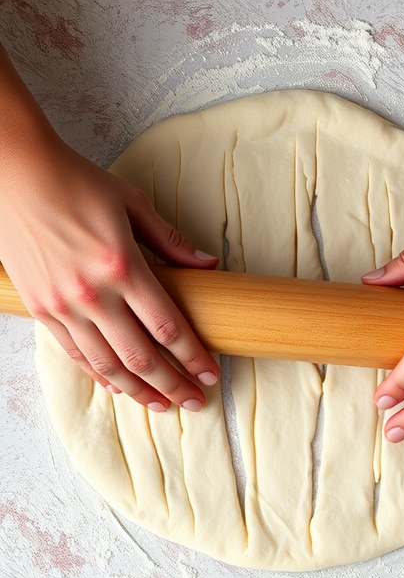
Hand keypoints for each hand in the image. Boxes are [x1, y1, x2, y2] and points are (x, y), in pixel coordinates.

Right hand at [0, 137, 219, 410]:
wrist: (15, 173)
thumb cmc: (75, 181)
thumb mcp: (132, 203)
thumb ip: (171, 240)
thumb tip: (209, 265)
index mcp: (122, 266)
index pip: (167, 327)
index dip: (192, 357)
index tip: (210, 374)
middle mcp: (92, 293)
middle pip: (141, 356)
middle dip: (173, 385)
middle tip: (195, 401)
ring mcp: (63, 305)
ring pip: (107, 364)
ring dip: (138, 390)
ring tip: (162, 404)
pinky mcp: (41, 309)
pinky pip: (75, 353)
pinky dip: (99, 374)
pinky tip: (119, 386)